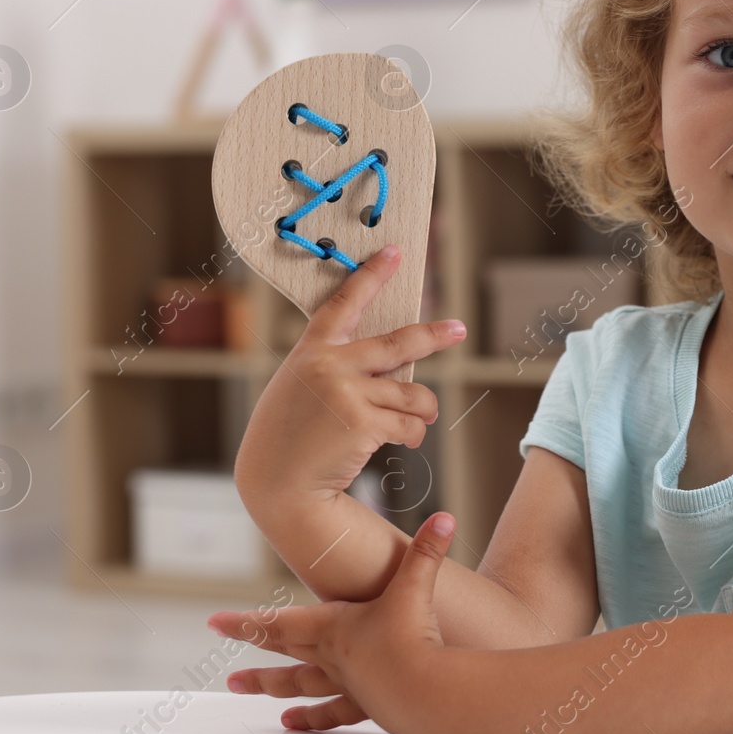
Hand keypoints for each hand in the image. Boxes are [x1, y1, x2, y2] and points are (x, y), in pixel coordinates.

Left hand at [208, 511, 457, 733]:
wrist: (425, 694)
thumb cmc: (413, 641)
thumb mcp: (417, 588)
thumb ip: (429, 550)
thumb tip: (445, 516)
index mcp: (333, 628)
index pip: (278, 623)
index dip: (244, 622)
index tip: (214, 623)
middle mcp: (332, 658)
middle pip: (284, 654)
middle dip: (254, 658)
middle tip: (227, 676)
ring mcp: (346, 684)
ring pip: (301, 686)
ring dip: (274, 690)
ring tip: (253, 696)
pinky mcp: (367, 705)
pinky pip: (334, 712)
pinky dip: (314, 718)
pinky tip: (297, 725)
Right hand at [234, 243, 465, 504]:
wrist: (274, 480)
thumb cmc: (288, 435)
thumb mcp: (300, 386)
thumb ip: (338, 368)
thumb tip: (398, 366)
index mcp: (312, 350)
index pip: (345, 303)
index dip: (372, 276)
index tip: (394, 253)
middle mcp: (330, 365)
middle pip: (399, 344)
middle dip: (434, 336)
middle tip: (458, 330)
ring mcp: (347, 392)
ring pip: (413, 394)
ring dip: (424, 411)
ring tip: (419, 420)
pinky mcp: (363, 422)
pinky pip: (410, 424)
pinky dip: (414, 433)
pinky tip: (403, 441)